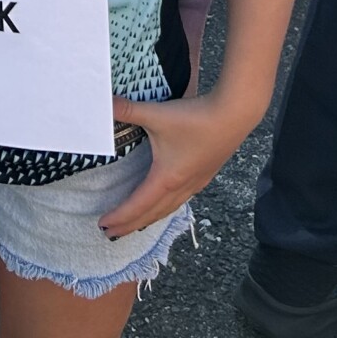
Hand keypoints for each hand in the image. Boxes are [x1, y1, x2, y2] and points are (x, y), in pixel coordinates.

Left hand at [99, 91, 261, 236]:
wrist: (234, 115)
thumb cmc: (196, 118)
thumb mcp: (157, 114)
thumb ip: (127, 109)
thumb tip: (102, 104)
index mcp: (166, 178)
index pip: (137, 205)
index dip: (119, 217)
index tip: (102, 225)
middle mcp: (181, 186)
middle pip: (152, 214)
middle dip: (130, 225)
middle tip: (111, 233)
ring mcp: (195, 182)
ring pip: (168, 209)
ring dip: (149, 219)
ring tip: (135, 224)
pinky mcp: (205, 174)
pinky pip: (181, 200)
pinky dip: (166, 207)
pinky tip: (166, 202)